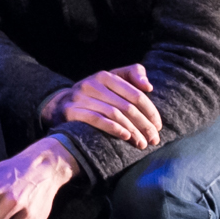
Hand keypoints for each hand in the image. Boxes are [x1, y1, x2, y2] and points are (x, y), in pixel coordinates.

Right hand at [41, 65, 161, 149]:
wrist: (61, 104)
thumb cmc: (95, 95)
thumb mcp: (112, 81)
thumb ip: (132, 75)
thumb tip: (148, 86)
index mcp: (105, 76)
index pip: (135, 94)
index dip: (150, 111)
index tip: (158, 126)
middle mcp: (91, 84)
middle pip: (127, 107)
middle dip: (144, 125)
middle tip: (154, 139)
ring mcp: (80, 97)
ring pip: (114, 115)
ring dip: (132, 131)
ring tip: (141, 143)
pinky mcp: (71, 111)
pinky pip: (97, 120)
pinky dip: (114, 128)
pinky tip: (125, 136)